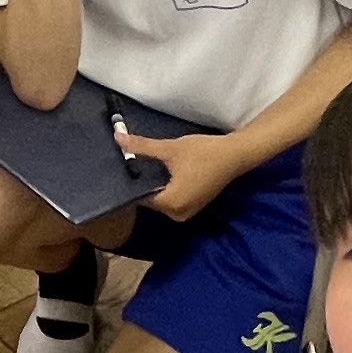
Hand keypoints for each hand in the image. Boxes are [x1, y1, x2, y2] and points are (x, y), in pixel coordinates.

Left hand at [113, 125, 238, 220]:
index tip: (120, 168)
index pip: (140, 197)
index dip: (130, 182)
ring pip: (161, 199)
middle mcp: (177, 214)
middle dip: (142, 183)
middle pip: (150, 200)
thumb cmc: (204, 152)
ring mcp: (186, 212)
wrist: (235, 154)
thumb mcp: (170, 148)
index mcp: (171, 204)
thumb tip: (117, 138)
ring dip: (154, 184)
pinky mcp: (193, 206)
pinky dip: (166, 187)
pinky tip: (161, 172)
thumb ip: (142, 147)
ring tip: (142, 166)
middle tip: (128, 164)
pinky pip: (171, 199)